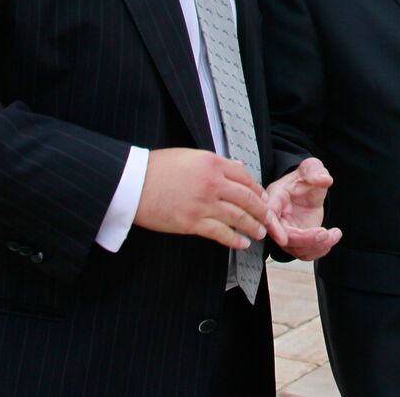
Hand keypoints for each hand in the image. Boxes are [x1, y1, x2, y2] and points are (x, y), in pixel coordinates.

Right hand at [134, 148, 266, 249]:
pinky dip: (234, 239)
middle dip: (261, 210)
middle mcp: (212, 182)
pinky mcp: (192, 223)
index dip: (256, 189)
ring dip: (252, 226)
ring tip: (259, 233)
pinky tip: (242, 243)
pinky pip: (221, 233)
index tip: (261, 198)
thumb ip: (215, 163)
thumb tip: (237, 167)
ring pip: (238, 217)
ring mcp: (203, 204)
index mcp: (212, 162)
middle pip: (247, 198)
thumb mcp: (189, 156)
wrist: (132, 184)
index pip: (244, 176)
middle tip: (267, 218)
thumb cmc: (156, 168)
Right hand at [264, 157, 341, 259]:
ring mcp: (286, 232)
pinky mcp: (298, 241)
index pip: (268, 216)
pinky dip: (320, 251)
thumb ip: (315, 171)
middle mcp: (278, 219)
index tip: (284, 238)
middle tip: (325, 233)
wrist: (308, 189)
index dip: (273, 228)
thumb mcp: (311, 168)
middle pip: (284, 238)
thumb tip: (324, 179)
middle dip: (305, 239)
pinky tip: (333, 237)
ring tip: (334, 234)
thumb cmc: (305, 178)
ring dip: (317, 247)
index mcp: (275, 199)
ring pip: (296, 250)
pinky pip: (305, 254)